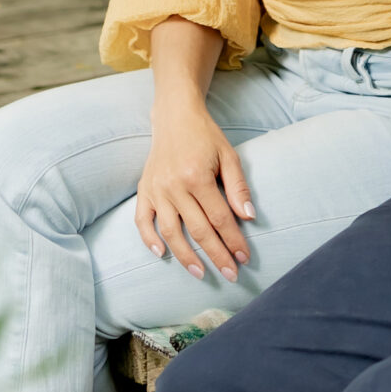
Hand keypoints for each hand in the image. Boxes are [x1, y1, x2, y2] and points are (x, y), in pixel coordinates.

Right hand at [136, 100, 255, 282]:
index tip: (244, 258)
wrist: (174, 116)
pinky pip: (142, 220)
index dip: (233, 240)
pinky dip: (149, 239)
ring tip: (201, 273)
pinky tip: (161, 254)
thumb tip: (248, 217)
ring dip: (186, 256)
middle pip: (198, 230)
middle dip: (217, 255)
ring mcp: (156, 189)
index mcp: (197, 177)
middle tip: (231, 275)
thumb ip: (238, 187)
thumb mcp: (229, 156)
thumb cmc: (205, 136)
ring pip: (170, 231)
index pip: (219, 219)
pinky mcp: (143, 189)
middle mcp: (174, 186)